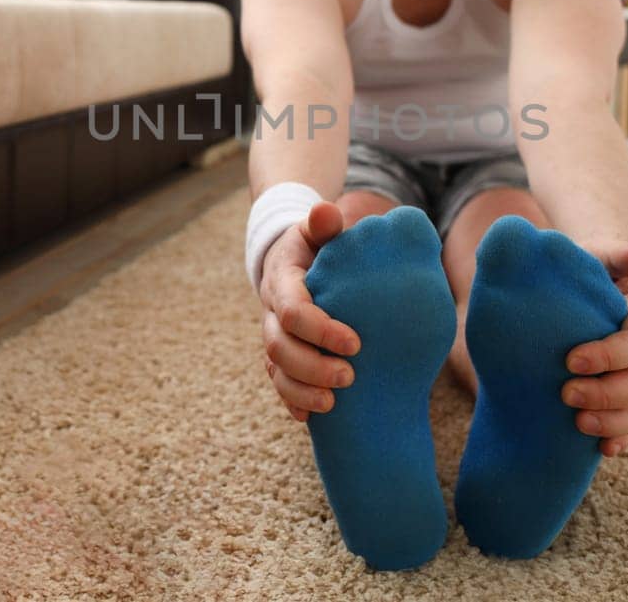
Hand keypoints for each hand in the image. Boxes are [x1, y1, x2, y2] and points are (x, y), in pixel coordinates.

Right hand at [260, 201, 360, 422]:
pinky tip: (311, 418)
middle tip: (350, 376)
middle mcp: (271, 310)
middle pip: (279, 346)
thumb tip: (326, 210)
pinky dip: (292, 401)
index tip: (356, 342)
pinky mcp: (279, 354)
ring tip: (333, 404)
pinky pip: (278, 382)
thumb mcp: (318, 229)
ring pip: (275, 370)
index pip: (293, 310)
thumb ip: (324, 222)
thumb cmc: (315, 243)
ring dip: (301, 390)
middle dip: (312, 366)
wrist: (291, 257)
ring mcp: (273, 335)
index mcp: (283, 280)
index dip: (320, 330)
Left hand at [562, 240, 627, 456]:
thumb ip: (622, 255)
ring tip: (577, 423)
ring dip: (614, 420)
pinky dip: (622, 438)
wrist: (592, 284)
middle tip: (566, 394)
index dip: (609, 356)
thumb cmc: (593, 269)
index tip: (570, 359)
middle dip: (608, 393)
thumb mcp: (603, 256)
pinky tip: (603, 450)